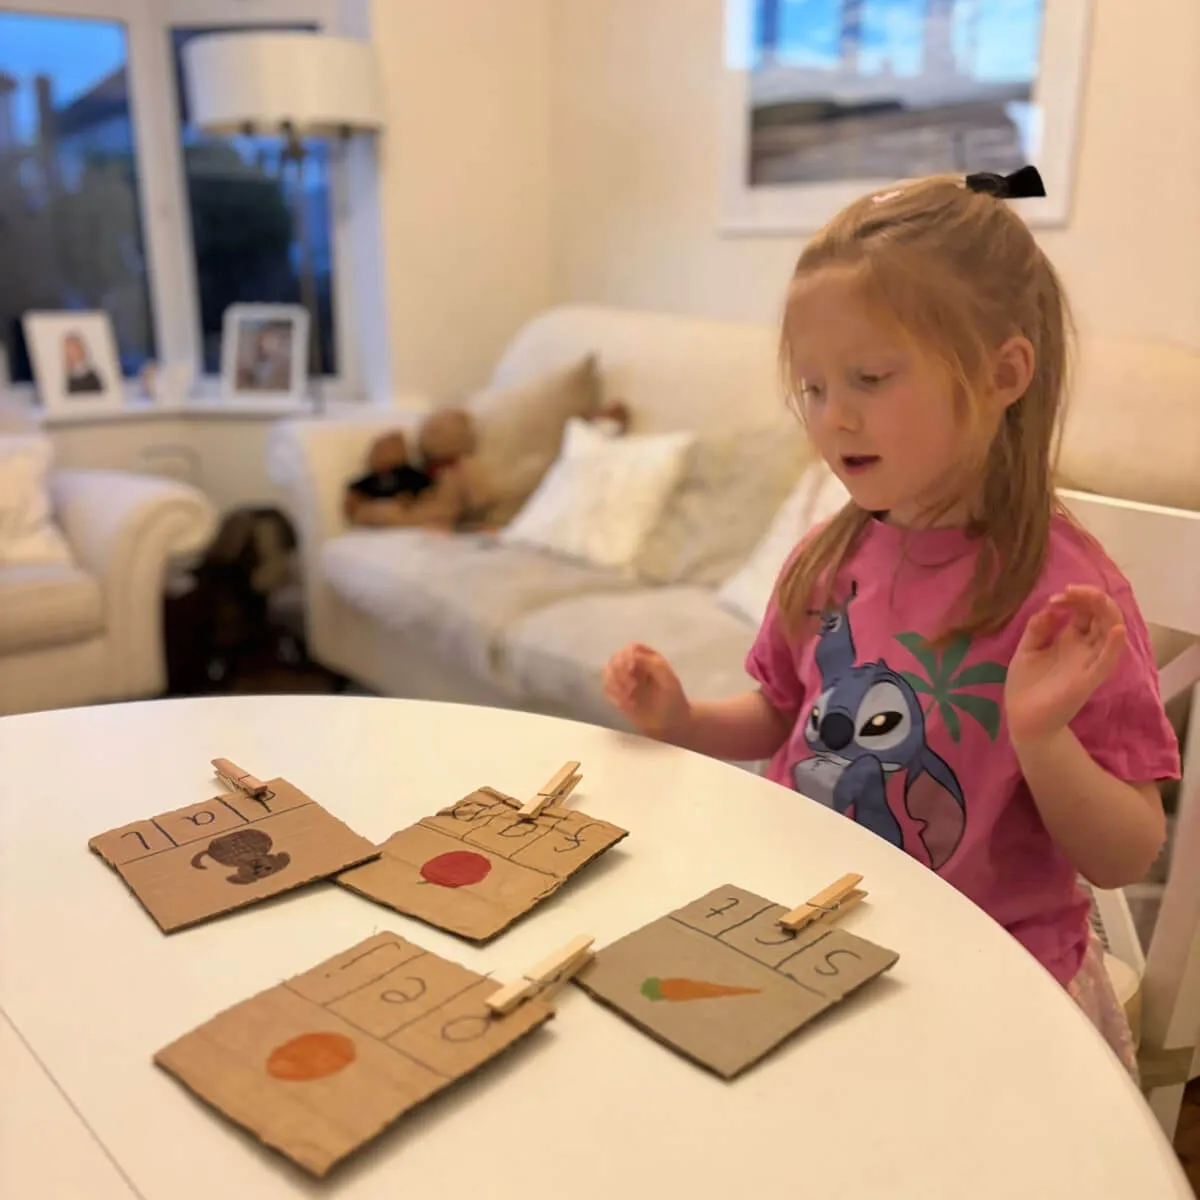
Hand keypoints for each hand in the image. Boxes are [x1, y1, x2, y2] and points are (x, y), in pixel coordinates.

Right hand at [602, 643, 691, 738]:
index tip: (630, 669)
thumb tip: (634, 657)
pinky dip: (613, 695)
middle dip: (619, 672)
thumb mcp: (669, 680)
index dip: (627, 656)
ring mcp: (625, 679)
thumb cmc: (673, 699)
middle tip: (631, 688)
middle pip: (615, 658)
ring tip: (628, 698)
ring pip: (608, 672)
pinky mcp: (618, 693)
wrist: (669, 723)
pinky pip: (607, 688)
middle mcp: (634, 666)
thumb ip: (654, 665)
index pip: (631, 648)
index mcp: (648, 658)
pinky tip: (625, 704)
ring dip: (615, 684)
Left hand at [1005, 585, 1125, 745]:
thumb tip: (1051, 608)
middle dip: (1091, 598)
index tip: (1056, 598)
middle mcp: (1084, 649)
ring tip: (1092, 596)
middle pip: (1101, 616)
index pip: (1085, 611)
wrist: (1023, 720)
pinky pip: (1106, 662)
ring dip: (1105, 611)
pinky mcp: (1088, 680)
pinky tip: (1115, 629)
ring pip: (1110, 633)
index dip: (1076, 598)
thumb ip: (1038, 628)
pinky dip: (1113, 645)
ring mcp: (1089, 663)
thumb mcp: (1027, 650)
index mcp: (1070, 640)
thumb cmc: (1026, 686)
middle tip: (1071, 591)